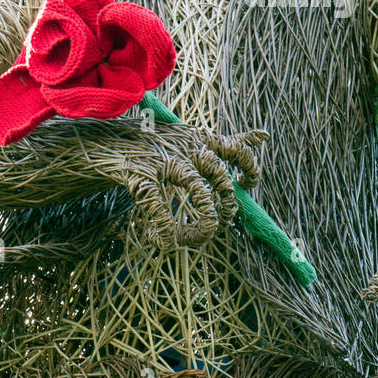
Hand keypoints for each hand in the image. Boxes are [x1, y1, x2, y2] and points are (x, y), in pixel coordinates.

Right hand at [98, 123, 267, 253]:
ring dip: (207, 216)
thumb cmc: (159, 143)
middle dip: (228, 201)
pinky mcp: (141, 176)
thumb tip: (265, 135)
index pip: (236, 149)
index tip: (249, 185)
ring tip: (208, 231)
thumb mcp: (195, 137)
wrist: (111, 141)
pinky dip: (165, 230)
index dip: (250, 168)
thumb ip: (227, 141)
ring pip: (197, 189)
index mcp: (201, 140)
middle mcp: (186, 149)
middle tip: (227, 218)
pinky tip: (166, 242)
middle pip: (219, 175)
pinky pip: (158, 208)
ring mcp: (164, 162)